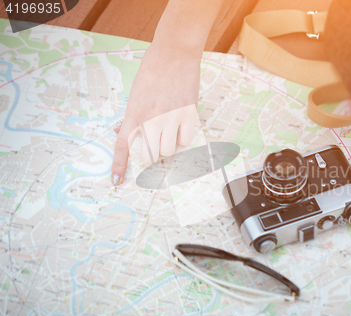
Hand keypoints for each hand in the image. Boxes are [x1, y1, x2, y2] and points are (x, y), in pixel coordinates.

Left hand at [111, 44, 200, 185]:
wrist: (174, 54)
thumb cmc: (153, 71)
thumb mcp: (136, 94)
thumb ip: (132, 115)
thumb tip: (124, 130)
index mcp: (134, 114)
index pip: (123, 146)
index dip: (119, 165)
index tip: (117, 181)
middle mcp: (151, 120)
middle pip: (150, 155)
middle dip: (152, 154)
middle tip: (155, 144)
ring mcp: (171, 119)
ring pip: (169, 151)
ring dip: (168, 146)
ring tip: (169, 131)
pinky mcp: (188, 115)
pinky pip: (185, 140)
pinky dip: (183, 137)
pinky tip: (181, 124)